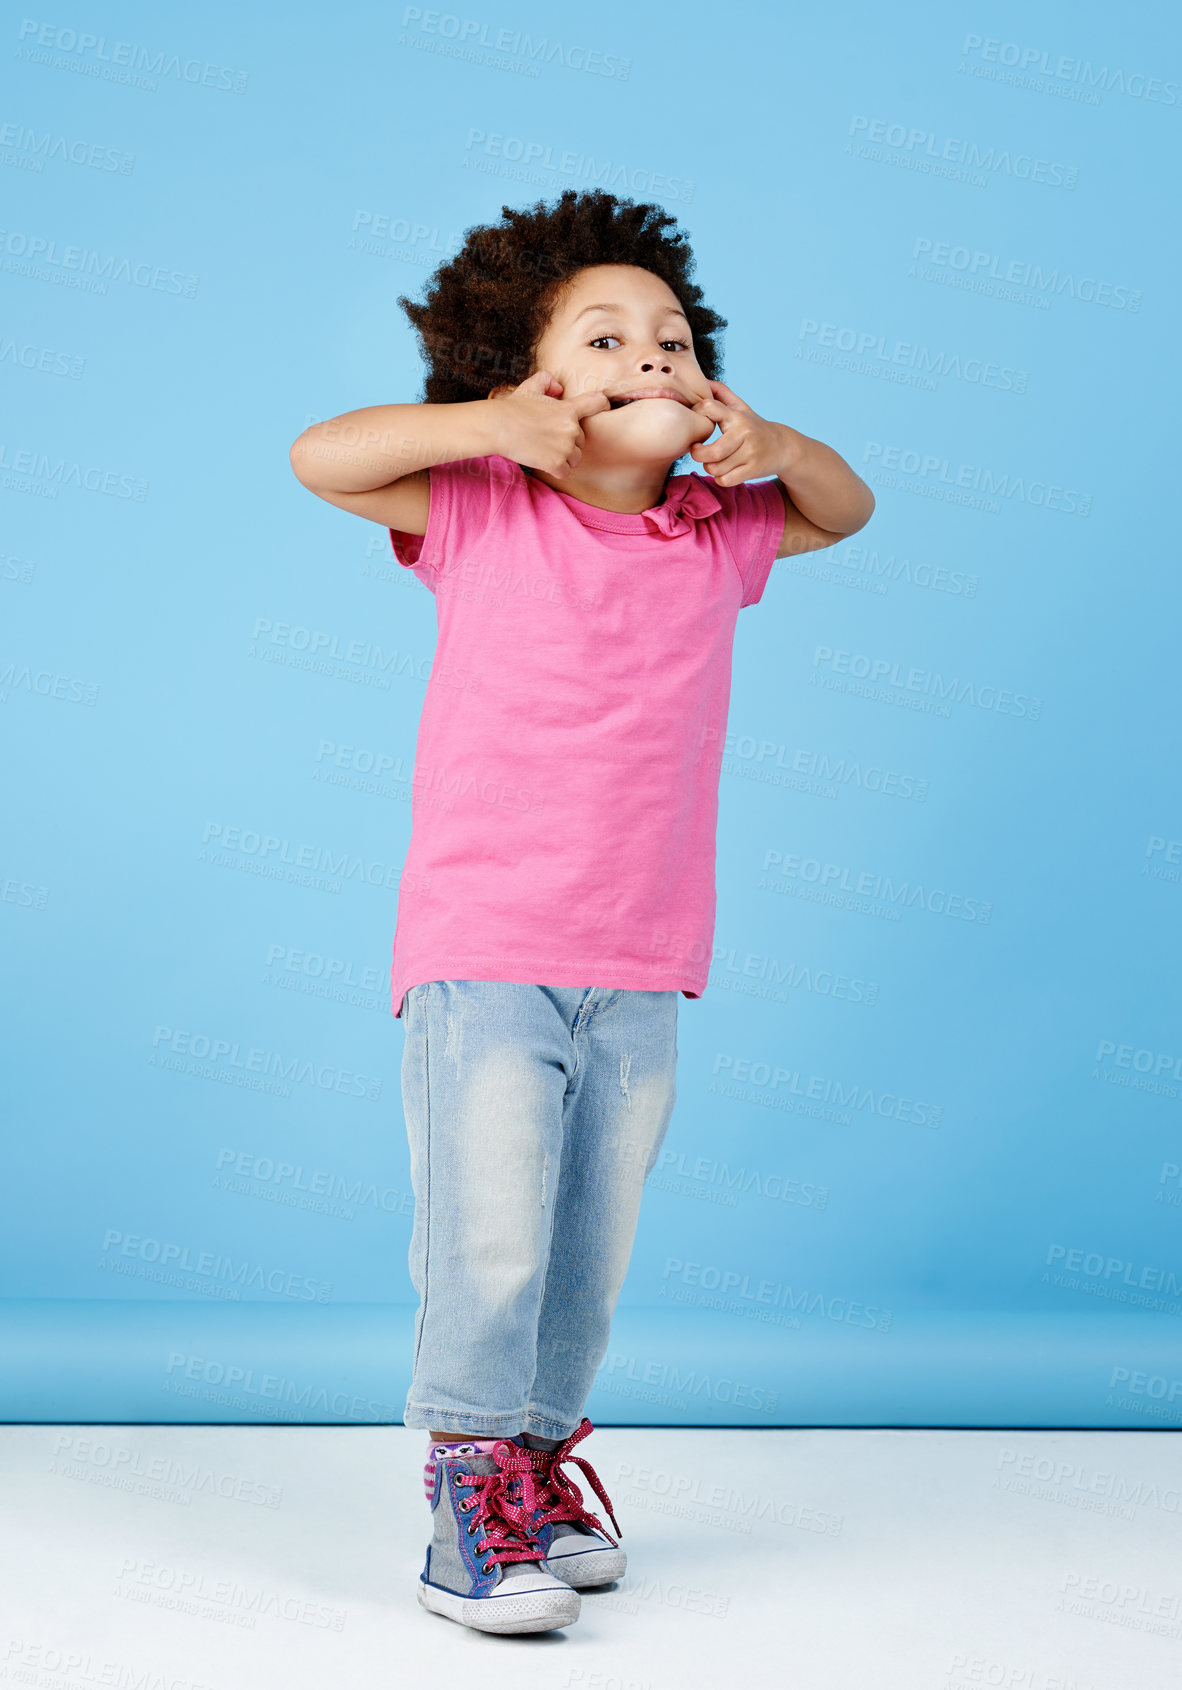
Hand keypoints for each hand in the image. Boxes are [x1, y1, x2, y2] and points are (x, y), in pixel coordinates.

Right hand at [485, 369, 610, 477]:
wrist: (498, 427)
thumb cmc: (512, 407)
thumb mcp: (530, 386)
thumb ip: (547, 380)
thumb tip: (559, 389)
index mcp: (568, 409)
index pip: (597, 403)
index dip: (602, 404)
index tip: (604, 407)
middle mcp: (571, 429)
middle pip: (581, 440)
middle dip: (568, 441)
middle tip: (547, 438)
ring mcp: (564, 448)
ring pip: (575, 458)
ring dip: (563, 457)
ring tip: (544, 450)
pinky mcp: (556, 464)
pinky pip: (565, 471)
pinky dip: (556, 470)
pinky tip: (543, 461)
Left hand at [688, 380, 799, 486]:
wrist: (783, 446)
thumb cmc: (754, 427)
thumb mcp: (741, 408)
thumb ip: (722, 394)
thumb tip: (704, 381)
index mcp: (736, 416)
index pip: (708, 407)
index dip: (696, 414)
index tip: (696, 425)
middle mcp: (743, 433)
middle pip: (710, 452)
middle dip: (698, 454)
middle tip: (698, 451)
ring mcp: (750, 453)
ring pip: (716, 468)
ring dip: (710, 467)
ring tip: (714, 462)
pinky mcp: (753, 469)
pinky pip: (725, 480)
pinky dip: (720, 478)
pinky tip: (724, 472)